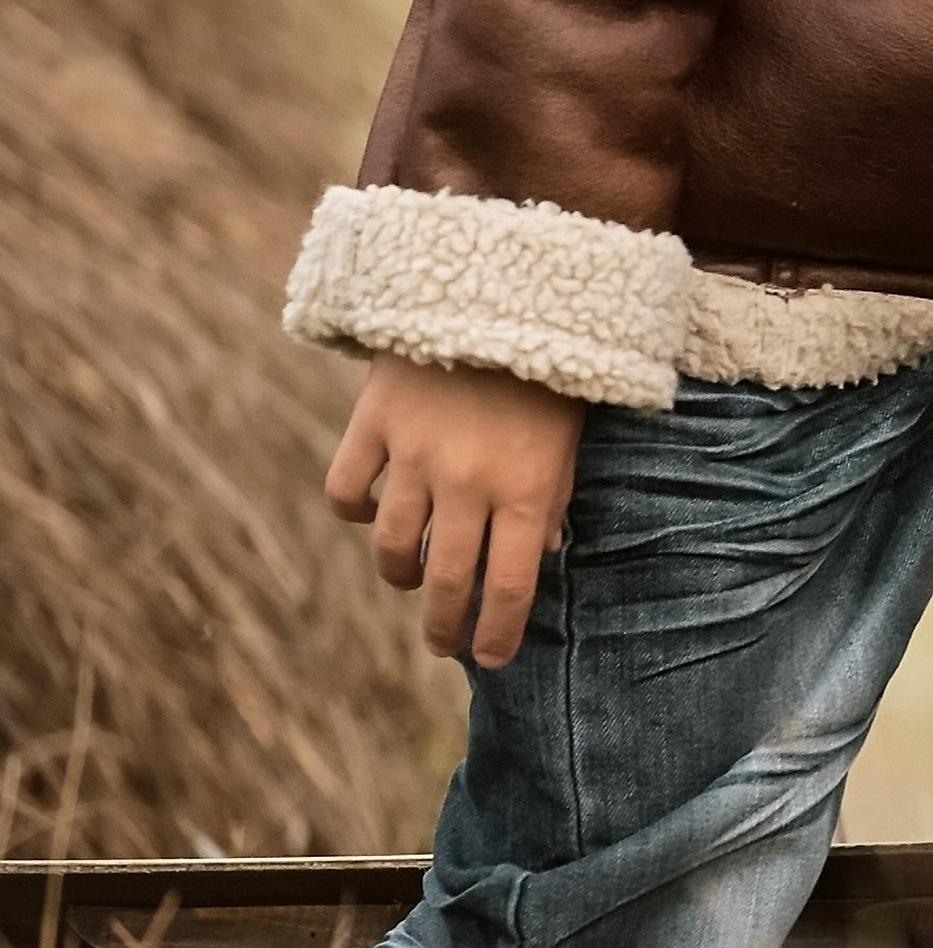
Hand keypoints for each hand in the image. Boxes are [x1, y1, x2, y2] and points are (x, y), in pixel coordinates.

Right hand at [324, 357, 585, 667]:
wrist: (504, 288)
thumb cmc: (550, 371)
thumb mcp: (570, 440)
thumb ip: (553, 501)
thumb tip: (537, 560)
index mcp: (528, 490)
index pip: (510, 587)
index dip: (499, 633)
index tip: (493, 658)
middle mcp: (468, 483)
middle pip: (446, 580)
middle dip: (444, 625)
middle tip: (443, 644)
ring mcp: (415, 455)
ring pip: (393, 544)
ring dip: (402, 572)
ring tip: (413, 578)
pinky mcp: (374, 424)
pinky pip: (347, 490)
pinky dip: (356, 509)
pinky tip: (374, 511)